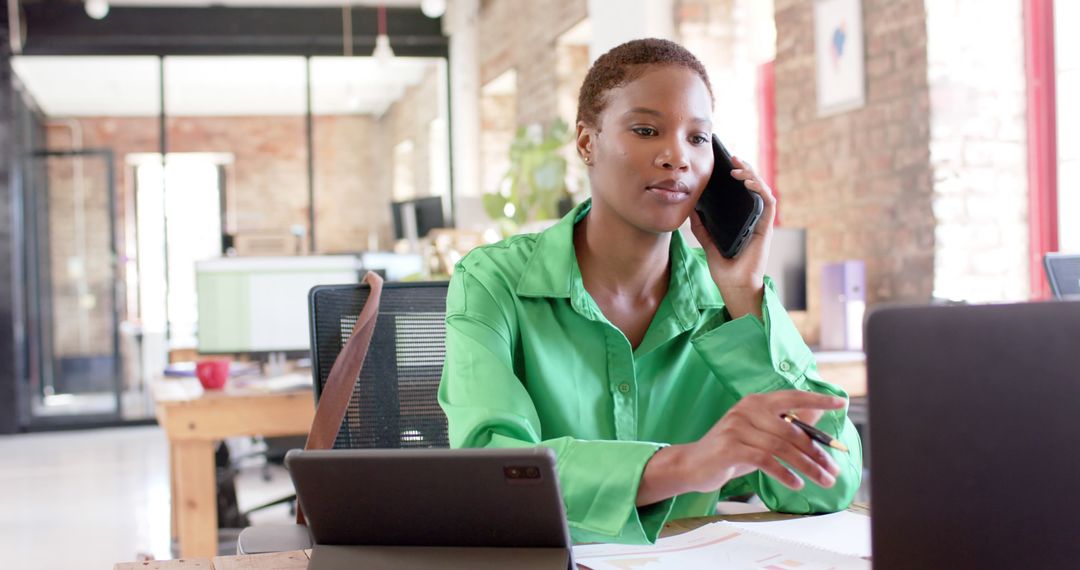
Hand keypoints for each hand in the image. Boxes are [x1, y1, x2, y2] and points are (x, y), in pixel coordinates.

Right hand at [637, 390, 844, 504]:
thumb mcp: (761, 434)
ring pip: (782, 447)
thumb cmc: (732, 449)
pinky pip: (766, 460)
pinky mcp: (730, 447)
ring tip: (823, 480)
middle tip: (834, 470)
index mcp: (757, 402)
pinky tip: (796, 484)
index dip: (817, 400)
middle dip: (818, 452)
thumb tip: (818, 415)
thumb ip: (786, 424)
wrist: (694, 464)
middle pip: (792, 430)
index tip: (841, 404)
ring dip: (807, 467)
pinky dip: (785, 473)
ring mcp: (736, 427)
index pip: (792, 396)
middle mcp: (747, 409)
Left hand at [688, 156, 776, 318]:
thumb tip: (691, 208)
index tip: (725, 163)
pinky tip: (748, 182)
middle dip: (745, 168)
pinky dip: (760, 189)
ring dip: (752, 175)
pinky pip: (768, 203)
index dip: (738, 175)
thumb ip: (701, 226)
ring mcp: (761, 222)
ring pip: (763, 190)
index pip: (743, 192)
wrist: (733, 286)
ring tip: (738, 167)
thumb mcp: (707, 242)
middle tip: (731, 157)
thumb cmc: (724, 267)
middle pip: (754, 186)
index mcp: (743, 219)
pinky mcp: (766, 228)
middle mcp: (754, 218)